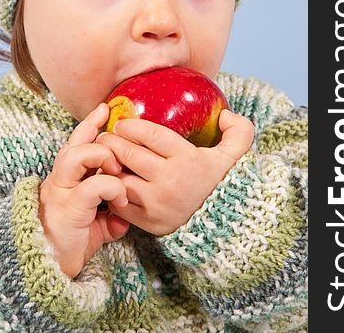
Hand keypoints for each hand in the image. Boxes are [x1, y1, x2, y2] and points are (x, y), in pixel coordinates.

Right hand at [38, 103, 129, 278]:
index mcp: (65, 181)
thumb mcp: (93, 227)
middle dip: (95, 134)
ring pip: (77, 155)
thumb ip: (107, 217)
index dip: (89, 125)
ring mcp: (62, 192)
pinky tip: (121, 200)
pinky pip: (94, 185)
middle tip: (117, 143)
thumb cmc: (68, 245)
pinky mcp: (69, 207)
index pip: (75, 144)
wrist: (47, 271)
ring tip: (117, 169)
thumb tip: (124, 217)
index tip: (105, 109)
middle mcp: (59, 182)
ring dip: (102, 156)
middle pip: (74, 144)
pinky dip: (113, 187)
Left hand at [95, 109, 253, 235]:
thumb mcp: (237, 156)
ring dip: (109, 166)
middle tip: (105, 136)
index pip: (151, 135)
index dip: (131, 126)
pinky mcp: (149, 222)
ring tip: (104, 157)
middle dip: (112, 141)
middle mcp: (171, 182)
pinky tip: (111, 181)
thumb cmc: (224, 185)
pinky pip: (120, 203)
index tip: (121, 123)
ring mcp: (158, 204)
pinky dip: (112, 190)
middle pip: (130, 154)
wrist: (225, 229)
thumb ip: (239, 131)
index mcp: (189, 160)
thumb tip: (225, 113)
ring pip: (121, 178)